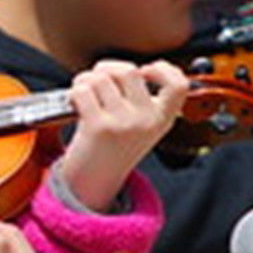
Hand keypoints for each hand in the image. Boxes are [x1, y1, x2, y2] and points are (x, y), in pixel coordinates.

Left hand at [58, 60, 186, 210]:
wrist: (93, 184)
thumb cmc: (112, 148)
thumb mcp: (140, 127)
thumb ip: (141, 100)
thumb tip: (120, 67)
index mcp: (162, 119)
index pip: (179, 85)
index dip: (164, 69)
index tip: (146, 70)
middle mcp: (147, 121)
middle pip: (128, 70)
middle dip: (107, 69)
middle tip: (98, 82)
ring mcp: (124, 124)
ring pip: (101, 77)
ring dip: (86, 80)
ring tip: (84, 95)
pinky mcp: (99, 127)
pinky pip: (83, 89)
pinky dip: (74, 92)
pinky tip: (75, 104)